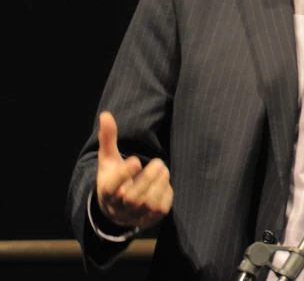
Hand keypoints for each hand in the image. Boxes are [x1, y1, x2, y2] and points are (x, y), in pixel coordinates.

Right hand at [96, 111, 173, 229]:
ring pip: (147, 205)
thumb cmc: (114, 178)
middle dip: (148, 178)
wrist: (117, 209)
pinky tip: (165, 183)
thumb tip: (106, 114)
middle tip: (158, 162)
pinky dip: (166, 195)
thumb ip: (108, 139)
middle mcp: (118, 207)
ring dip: (159, 186)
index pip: (112, 187)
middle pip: (132, 197)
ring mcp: (134, 216)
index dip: (124, 174)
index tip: (136, 160)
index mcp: (106, 192)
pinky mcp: (149, 220)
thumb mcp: (109, 160)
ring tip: (164, 169)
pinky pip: (160, 210)